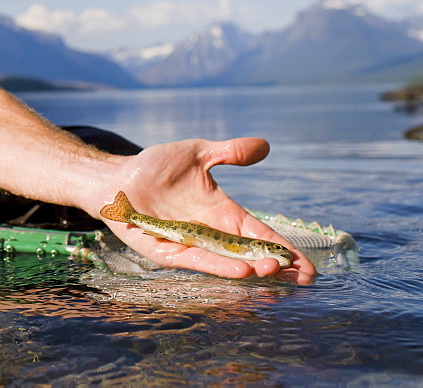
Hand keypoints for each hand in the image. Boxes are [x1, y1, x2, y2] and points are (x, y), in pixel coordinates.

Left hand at [94, 138, 316, 281]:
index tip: (306, 264)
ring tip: (274, 272)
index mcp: (221, 212)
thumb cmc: (155, 166)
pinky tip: (241, 271)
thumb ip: (228, 152)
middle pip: (248, 254)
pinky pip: (198, 261)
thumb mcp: (197, 154)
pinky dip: (219, 266)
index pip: (257, 233)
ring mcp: (190, 244)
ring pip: (227, 261)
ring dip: (251, 268)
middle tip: (302, 276)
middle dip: (275, 265)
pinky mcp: (168, 252)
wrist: (116, 178)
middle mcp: (209, 233)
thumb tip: (265, 145)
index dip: (281, 247)